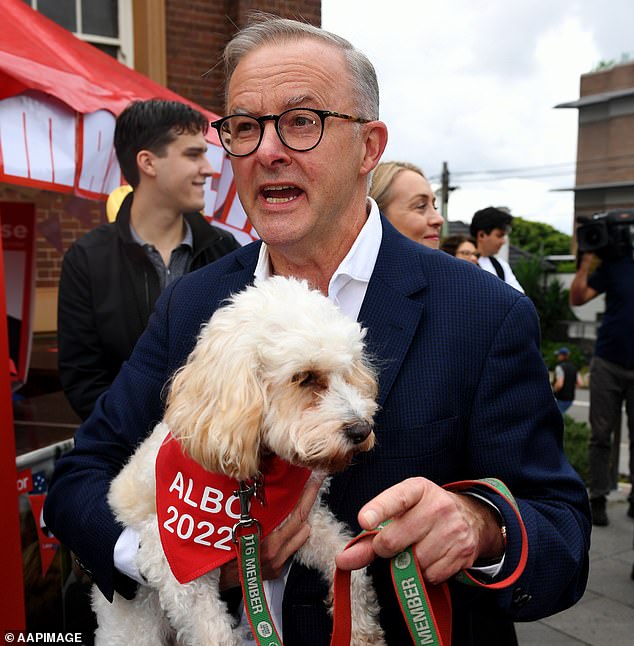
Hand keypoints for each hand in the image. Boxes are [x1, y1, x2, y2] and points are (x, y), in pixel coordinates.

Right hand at [219, 475, 322, 588]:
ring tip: (301, 502)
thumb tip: (256, 486)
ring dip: (302, 521)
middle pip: (302, 524)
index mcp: (268, 541)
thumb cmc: (221, 550)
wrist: (215, 579)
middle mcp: (276, 553)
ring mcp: (278, 563)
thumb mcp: (235, 526)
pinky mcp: (277, 571)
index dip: (308, 496)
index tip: (315, 480)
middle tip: (313, 485)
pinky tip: (289, 525)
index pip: (297, 515)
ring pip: (300, 536)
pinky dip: (293, 535)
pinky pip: (291, 549)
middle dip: (308, 503)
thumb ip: (251, 511)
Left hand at [335, 477, 503, 584]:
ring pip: (413, 563)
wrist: (471, 517)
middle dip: (385, 549)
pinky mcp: (463, 552)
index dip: (378, 510)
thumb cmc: (423, 513)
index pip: (395, 499)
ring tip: (416, 548)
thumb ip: (368, 537)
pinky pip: (431, 576)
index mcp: (417, 489)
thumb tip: (342, 560)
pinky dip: (426, 574)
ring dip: (408, 564)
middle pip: (394, 540)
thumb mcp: (399, 512)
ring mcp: (453, 529)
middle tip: (391, 544)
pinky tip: (432, 558)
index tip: (364, 521)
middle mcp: (437, 506)